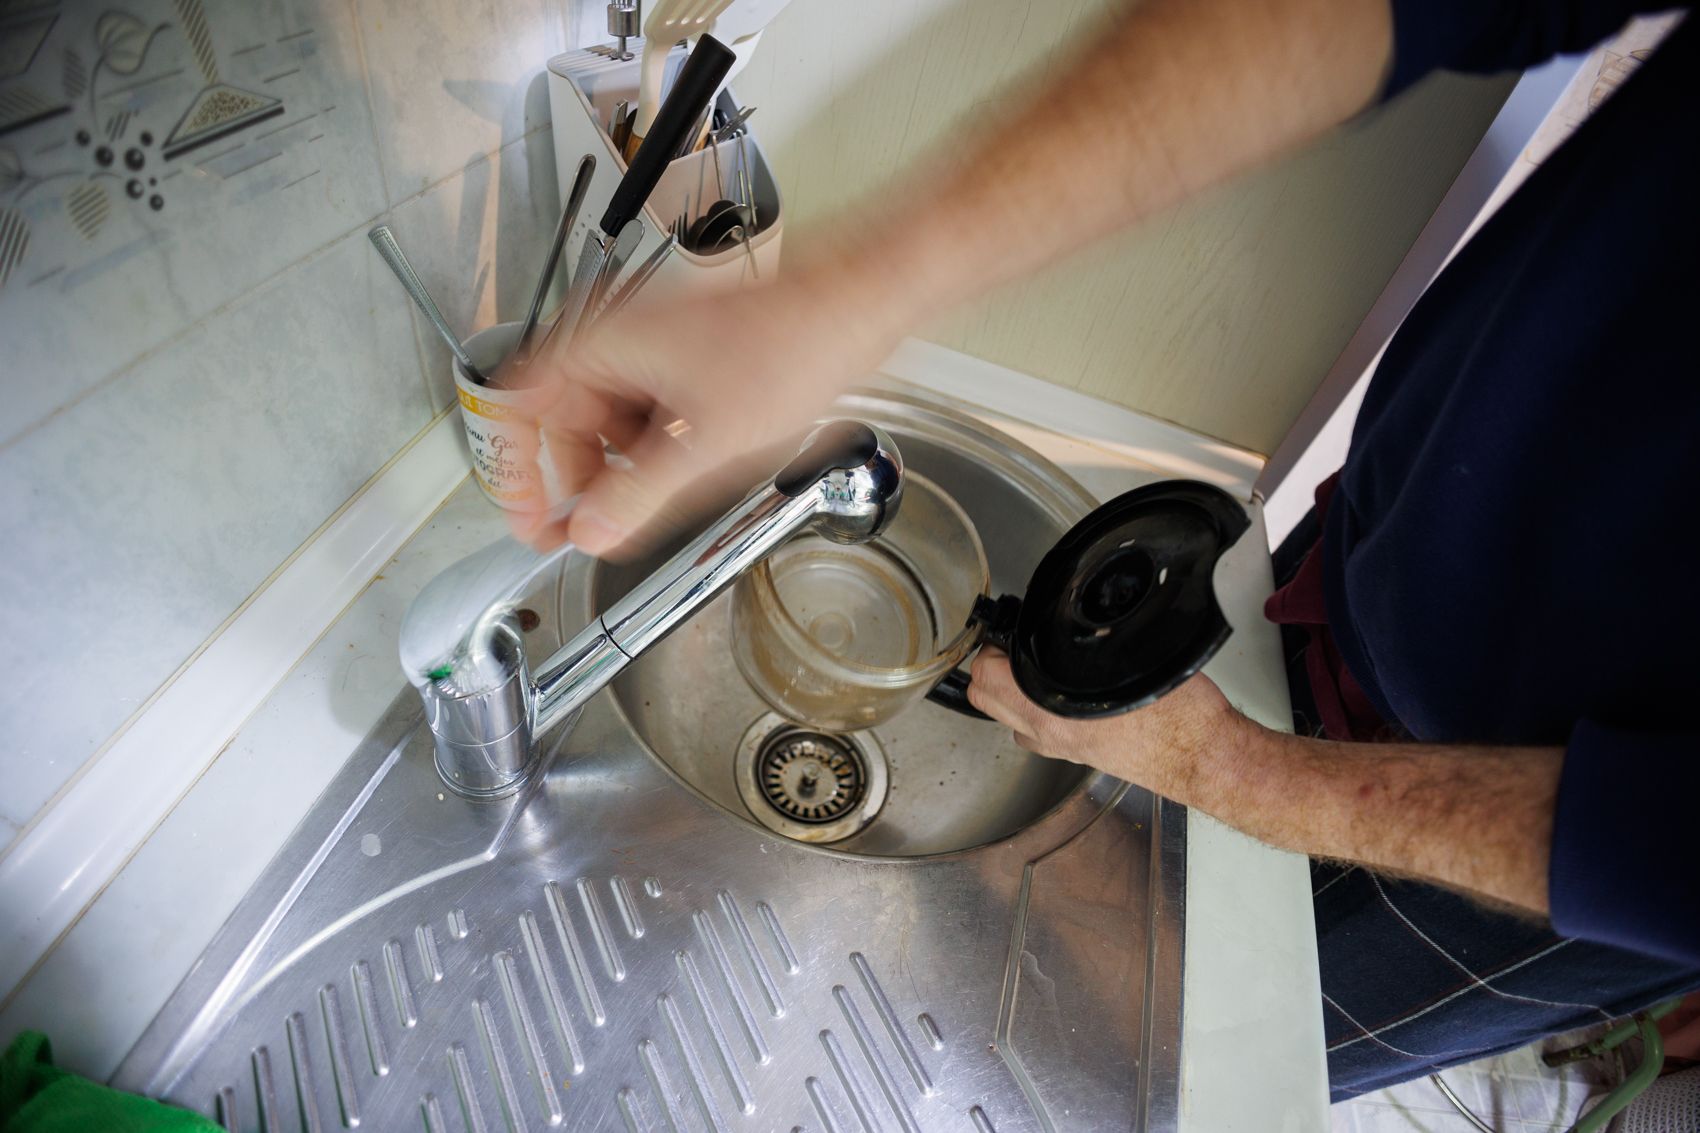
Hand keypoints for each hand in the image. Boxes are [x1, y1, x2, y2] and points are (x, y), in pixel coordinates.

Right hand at [507, 248, 908, 556]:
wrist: (849, 308)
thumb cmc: (787, 346)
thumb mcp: (703, 444)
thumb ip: (638, 496)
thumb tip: (589, 531)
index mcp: (601, 344)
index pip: (518, 408)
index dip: (515, 469)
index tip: (526, 516)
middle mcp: (617, 340)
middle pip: (565, 421)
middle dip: (576, 479)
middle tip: (586, 530)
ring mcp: (652, 348)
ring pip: (610, 422)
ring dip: (620, 469)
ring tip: (648, 507)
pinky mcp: (684, 360)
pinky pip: (648, 414)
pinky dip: (654, 451)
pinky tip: (683, 476)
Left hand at [964, 647, 1251, 804]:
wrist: (1201, 754)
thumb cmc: (1176, 713)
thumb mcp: (1129, 654)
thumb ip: (1086, 640)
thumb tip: (1065, 618)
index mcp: (1050, 710)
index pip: (985, 675)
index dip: (990, 645)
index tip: (1005, 630)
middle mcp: (1046, 733)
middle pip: (984, 698)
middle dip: (991, 667)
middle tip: (1012, 644)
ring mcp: (1058, 748)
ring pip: (1005, 718)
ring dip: (1009, 690)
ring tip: (1032, 666)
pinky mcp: (1074, 754)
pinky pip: (1032, 731)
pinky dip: (1032, 710)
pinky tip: (1056, 692)